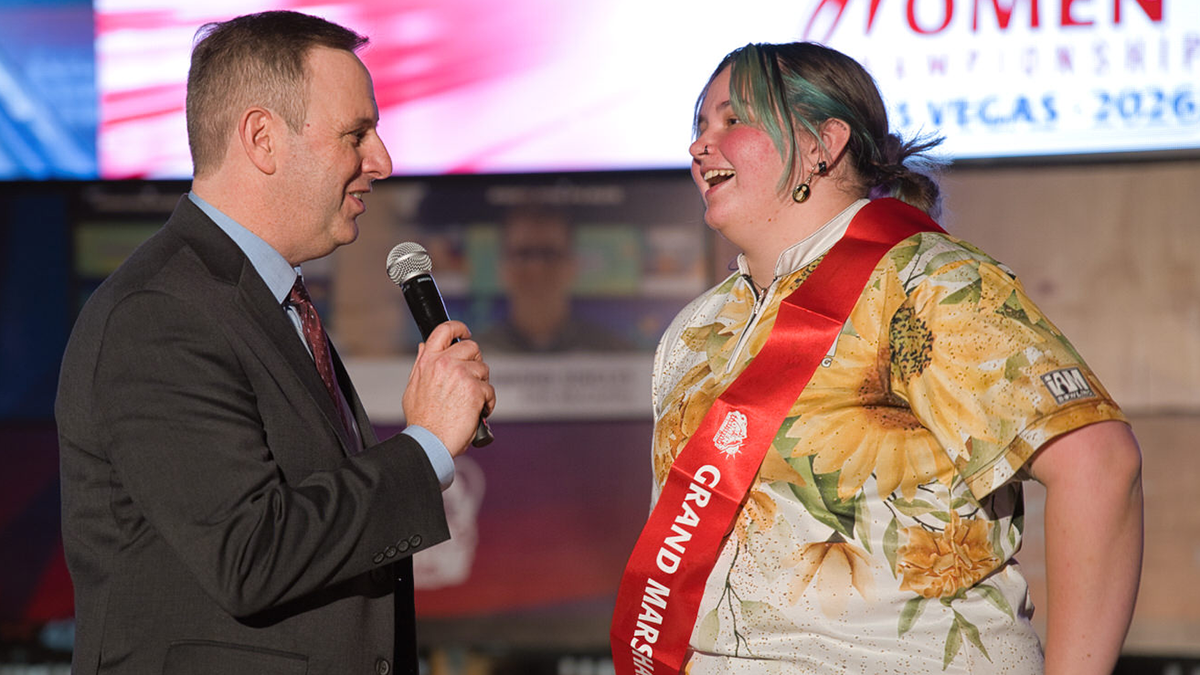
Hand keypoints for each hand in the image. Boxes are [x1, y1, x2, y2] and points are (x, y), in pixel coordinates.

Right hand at [401, 321, 494, 456]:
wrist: (430, 441)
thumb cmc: (422, 420)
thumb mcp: (413, 387)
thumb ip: (421, 364)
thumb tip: (425, 346)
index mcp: (428, 361)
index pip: (444, 330)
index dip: (458, 327)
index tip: (465, 332)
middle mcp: (444, 363)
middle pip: (471, 347)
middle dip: (475, 361)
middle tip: (471, 379)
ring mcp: (461, 375)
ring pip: (483, 369)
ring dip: (481, 385)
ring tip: (471, 402)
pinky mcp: (475, 389)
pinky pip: (490, 390)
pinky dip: (487, 402)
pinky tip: (477, 412)